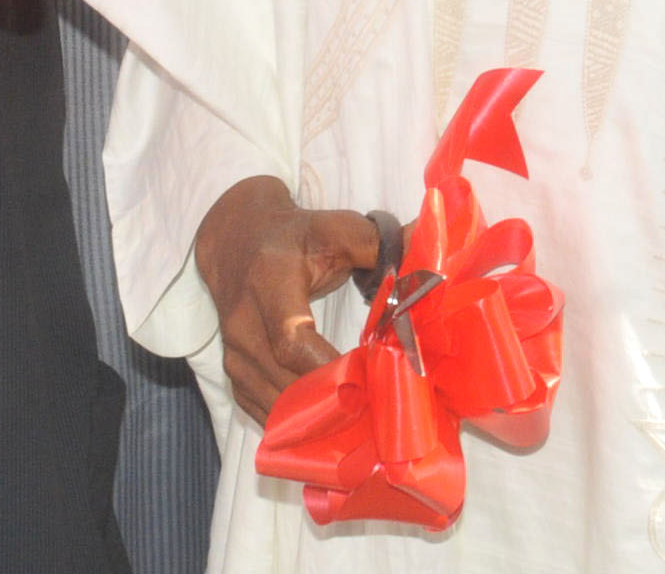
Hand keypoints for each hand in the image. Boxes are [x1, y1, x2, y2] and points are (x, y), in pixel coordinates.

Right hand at [191, 175, 380, 421]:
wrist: (234, 241)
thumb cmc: (293, 238)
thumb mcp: (335, 229)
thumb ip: (380, 244)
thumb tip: (430, 250)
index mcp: (269, 283)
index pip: (291, 340)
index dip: (327, 369)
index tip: (367, 382)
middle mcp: (244, 323)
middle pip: (283, 382)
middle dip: (329, 405)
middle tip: (376, 419)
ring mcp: (234, 354)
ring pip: (272, 405)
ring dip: (314, 423)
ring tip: (359, 431)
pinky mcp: (234, 374)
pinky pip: (262, 413)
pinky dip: (294, 428)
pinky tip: (328, 434)